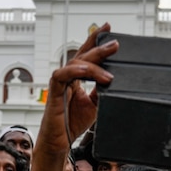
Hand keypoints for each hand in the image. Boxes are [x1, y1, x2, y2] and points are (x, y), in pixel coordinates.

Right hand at [40, 23, 116, 153]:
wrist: (59, 142)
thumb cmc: (72, 123)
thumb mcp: (95, 105)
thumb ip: (102, 91)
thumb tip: (113, 80)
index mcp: (76, 78)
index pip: (86, 54)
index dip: (95, 40)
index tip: (109, 28)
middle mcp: (68, 77)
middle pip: (83, 55)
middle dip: (99, 47)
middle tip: (115, 44)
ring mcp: (60, 83)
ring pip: (75, 63)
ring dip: (93, 63)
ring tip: (109, 70)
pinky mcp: (55, 92)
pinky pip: (62, 75)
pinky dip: (75, 71)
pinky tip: (86, 72)